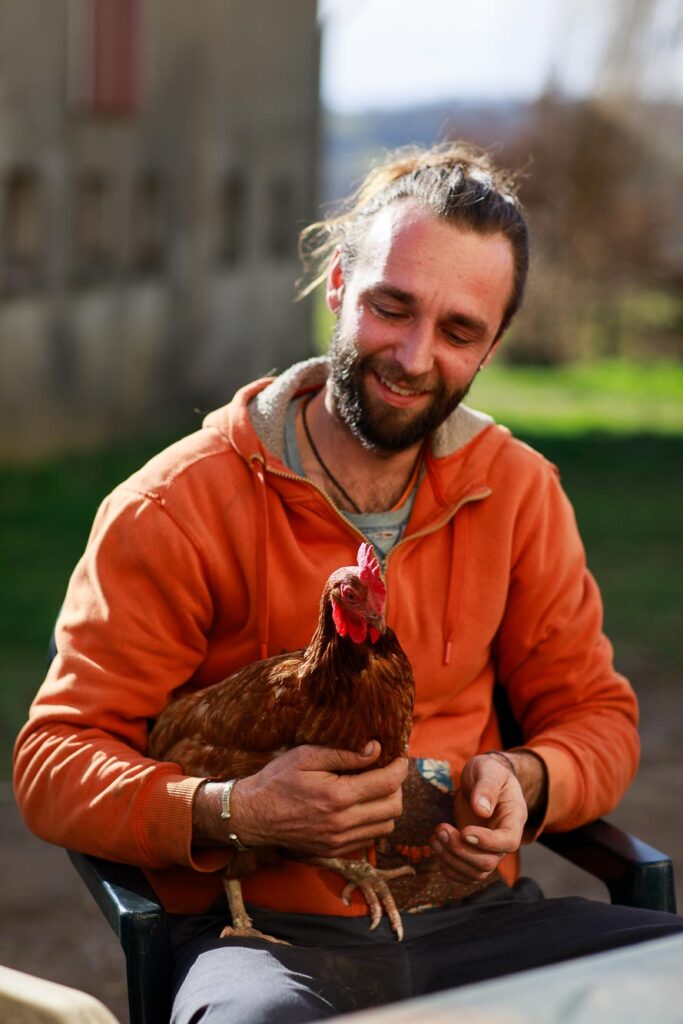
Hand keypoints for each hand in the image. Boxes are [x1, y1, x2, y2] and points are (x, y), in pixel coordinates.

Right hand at [193, 742, 407, 855]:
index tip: (399, 757)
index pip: (388, 783)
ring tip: (375, 788)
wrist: (252, 815)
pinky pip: (369, 839)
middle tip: (387, 771)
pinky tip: (360, 806)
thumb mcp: (307, 756)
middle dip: (397, 786)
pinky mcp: (334, 852)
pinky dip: (373, 822)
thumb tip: (376, 749)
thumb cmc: (277, 780)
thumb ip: (344, 753)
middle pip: (394, 807)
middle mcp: (342, 824)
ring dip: (387, 806)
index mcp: (338, 797)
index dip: (399, 767)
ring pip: (386, 826)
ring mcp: (339, 842)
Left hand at [429, 752, 527, 883]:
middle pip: (488, 862)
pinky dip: (448, 866)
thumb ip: (487, 787)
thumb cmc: (488, 772)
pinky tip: (436, 846)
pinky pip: (465, 874)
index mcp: (514, 818)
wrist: (484, 779)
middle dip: (460, 850)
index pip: (508, 842)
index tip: (464, 831)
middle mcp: (504, 839)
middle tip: (441, 829)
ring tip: (435, 836)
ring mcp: (490, 849)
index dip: (486, 842)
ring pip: (476, 872)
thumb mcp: (488, 770)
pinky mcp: (475, 853)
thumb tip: (481, 810)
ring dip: (451, 859)